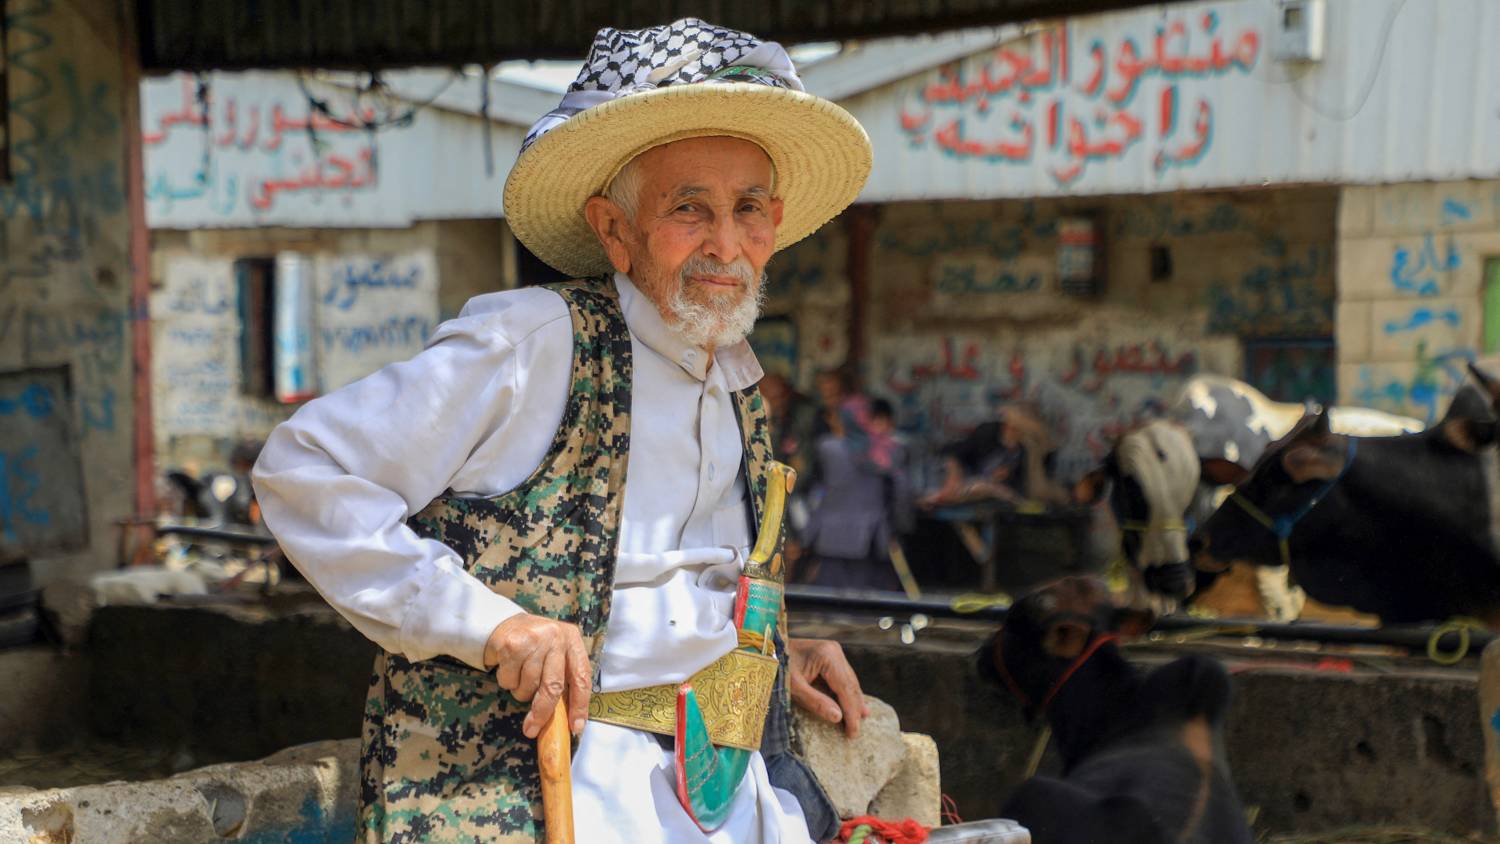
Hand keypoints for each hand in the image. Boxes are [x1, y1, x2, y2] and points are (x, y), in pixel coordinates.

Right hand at [483, 614, 591, 739]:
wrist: (503, 622)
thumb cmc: (535, 645)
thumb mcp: (556, 653)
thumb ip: (564, 677)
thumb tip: (568, 719)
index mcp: (572, 640)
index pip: (581, 677)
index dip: (580, 705)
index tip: (576, 727)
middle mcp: (556, 637)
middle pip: (553, 686)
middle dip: (543, 712)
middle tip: (532, 729)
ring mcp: (534, 639)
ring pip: (528, 686)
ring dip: (521, 692)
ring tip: (520, 677)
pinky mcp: (511, 645)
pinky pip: (509, 680)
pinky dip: (507, 682)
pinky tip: (508, 668)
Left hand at [786, 637, 869, 738]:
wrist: (765, 650)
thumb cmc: (776, 667)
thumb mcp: (793, 687)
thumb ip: (815, 702)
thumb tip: (838, 717)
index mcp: (827, 655)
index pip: (845, 688)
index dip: (850, 712)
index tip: (852, 732)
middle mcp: (834, 651)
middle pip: (850, 684)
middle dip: (854, 708)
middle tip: (855, 732)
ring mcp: (832, 651)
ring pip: (849, 681)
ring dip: (853, 701)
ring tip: (860, 720)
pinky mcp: (828, 656)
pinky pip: (842, 677)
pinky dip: (846, 693)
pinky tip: (854, 705)